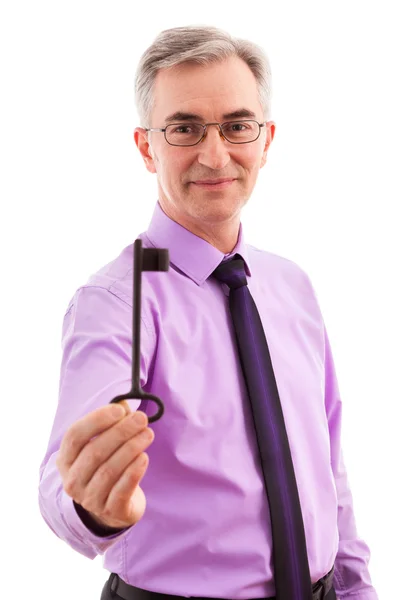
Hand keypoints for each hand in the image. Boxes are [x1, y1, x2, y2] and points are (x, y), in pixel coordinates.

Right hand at [56, 401, 153, 529]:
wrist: (116, 506)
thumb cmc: (108, 466)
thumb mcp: (105, 445)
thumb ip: (113, 424)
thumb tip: (124, 405)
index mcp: (66, 460)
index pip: (75, 436)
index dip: (97, 420)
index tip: (120, 409)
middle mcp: (72, 481)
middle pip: (95, 452)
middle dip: (121, 432)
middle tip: (142, 418)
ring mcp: (89, 499)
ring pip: (109, 470)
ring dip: (131, 448)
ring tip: (148, 434)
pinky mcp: (110, 511)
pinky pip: (122, 489)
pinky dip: (134, 471)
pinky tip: (144, 457)